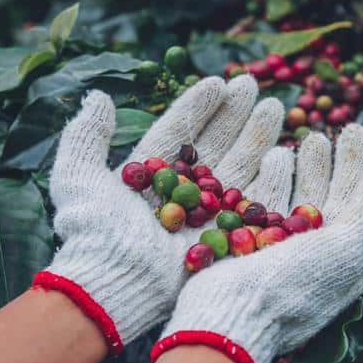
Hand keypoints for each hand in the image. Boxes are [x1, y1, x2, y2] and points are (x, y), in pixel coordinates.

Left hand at [34, 75, 283, 352]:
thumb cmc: (94, 233)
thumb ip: (85, 135)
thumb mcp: (78, 177)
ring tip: (276, 106)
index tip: (219, 81)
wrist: (118, 281)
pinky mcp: (226, 235)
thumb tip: (97, 97)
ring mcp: (205, 214)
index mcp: (150, 175)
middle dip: (235, 114)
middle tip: (254, 85)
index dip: (198, 106)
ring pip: (237, 167)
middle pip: (214, 144)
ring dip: (257, 136)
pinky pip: (252, 201)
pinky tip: (284, 151)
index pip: (178, 131)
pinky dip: (269, 176)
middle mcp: (181, 192)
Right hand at [151, 124, 362, 362]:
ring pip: (306, 195)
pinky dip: (278, 176)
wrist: (227, 318)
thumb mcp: (347, 251)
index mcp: (350, 257)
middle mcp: (320, 252)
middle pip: (340, 196)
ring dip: (313, 163)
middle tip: (351, 128)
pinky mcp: (251, 239)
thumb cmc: (292, 287)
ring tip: (315, 136)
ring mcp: (284, 246)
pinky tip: (278, 153)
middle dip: (347, 161)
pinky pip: (271, 200)